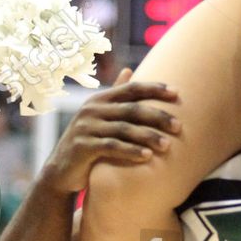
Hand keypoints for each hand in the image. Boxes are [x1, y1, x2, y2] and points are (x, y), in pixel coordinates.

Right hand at [42, 67, 180, 193]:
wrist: (61, 171)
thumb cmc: (89, 141)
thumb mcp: (100, 116)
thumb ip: (115, 94)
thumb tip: (129, 69)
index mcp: (100, 99)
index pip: (132, 89)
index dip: (155, 89)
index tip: (178, 93)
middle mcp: (92, 109)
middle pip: (132, 109)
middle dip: (158, 116)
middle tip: (179, 126)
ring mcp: (86, 127)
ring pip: (124, 129)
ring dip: (148, 137)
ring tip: (168, 145)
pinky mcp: (82, 146)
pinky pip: (112, 147)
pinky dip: (131, 151)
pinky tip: (147, 157)